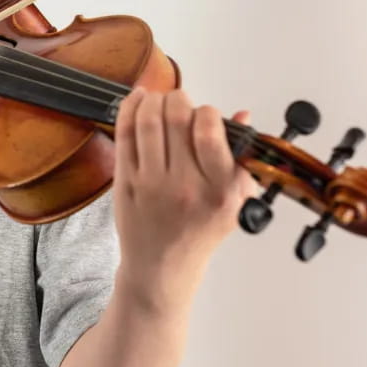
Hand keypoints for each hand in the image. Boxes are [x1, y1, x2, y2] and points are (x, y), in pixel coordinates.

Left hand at [112, 87, 256, 310]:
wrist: (162, 268)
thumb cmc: (199, 234)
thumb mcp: (234, 203)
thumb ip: (242, 160)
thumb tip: (242, 114)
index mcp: (218, 190)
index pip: (210, 132)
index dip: (206, 112)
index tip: (205, 114)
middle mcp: (184, 185)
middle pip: (176, 119)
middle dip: (178, 99)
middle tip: (179, 100)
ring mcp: (150, 183)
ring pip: (147, 122)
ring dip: (152, 100)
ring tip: (158, 98)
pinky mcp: (124, 181)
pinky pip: (124, 134)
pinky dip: (128, 109)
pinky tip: (137, 99)